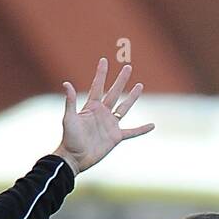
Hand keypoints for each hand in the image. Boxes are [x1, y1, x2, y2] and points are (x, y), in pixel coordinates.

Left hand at [53, 57, 153, 174]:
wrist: (75, 158)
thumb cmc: (69, 139)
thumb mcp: (69, 118)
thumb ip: (70, 101)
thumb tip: (66, 83)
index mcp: (91, 107)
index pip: (98, 86)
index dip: (101, 74)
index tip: (104, 60)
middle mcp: (102, 113)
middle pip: (114, 93)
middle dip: (121, 80)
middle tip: (128, 67)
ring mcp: (110, 125)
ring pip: (124, 108)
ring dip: (132, 97)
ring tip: (139, 86)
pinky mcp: (115, 137)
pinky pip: (132, 132)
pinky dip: (141, 129)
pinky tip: (152, 125)